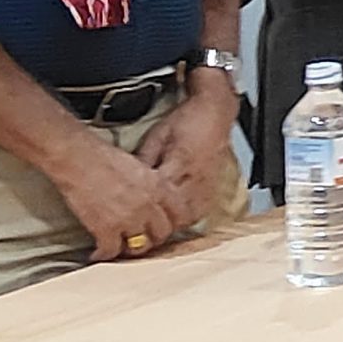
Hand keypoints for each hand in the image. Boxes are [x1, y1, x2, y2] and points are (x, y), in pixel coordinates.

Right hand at [48, 131, 180, 262]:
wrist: (79, 159)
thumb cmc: (105, 158)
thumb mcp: (140, 168)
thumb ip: (151, 186)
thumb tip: (152, 199)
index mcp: (159, 187)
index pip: (181, 214)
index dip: (173, 223)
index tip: (162, 227)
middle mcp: (149, 205)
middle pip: (162, 233)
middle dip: (153, 238)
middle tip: (141, 239)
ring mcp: (129, 218)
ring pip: (140, 246)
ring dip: (131, 249)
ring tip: (121, 249)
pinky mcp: (106, 229)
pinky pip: (111, 251)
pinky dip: (103, 255)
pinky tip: (97, 254)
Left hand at [135, 77, 239, 233]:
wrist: (215, 112)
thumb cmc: (187, 120)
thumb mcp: (157, 136)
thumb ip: (143, 159)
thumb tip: (127, 179)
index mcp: (179, 163)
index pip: (158, 195)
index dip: (141, 210)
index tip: (127, 217)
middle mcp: (195, 176)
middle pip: (174, 211)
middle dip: (156, 224)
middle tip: (139, 230)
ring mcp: (207, 182)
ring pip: (189, 215)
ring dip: (173, 224)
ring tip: (157, 229)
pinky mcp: (214, 184)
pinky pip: (202, 209)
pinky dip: (188, 217)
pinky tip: (177, 219)